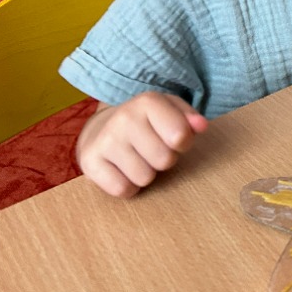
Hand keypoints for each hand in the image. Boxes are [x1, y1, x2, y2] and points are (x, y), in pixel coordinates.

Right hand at [76, 92, 209, 197]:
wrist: (102, 127)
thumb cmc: (146, 122)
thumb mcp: (170, 111)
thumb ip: (190, 118)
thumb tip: (201, 126)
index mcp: (148, 102)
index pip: (180, 135)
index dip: (182, 142)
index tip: (174, 137)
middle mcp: (124, 118)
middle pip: (164, 160)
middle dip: (163, 159)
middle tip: (152, 149)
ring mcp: (105, 140)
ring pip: (144, 178)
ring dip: (145, 173)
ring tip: (136, 157)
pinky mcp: (89, 163)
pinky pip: (123, 190)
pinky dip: (127, 186)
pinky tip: (122, 169)